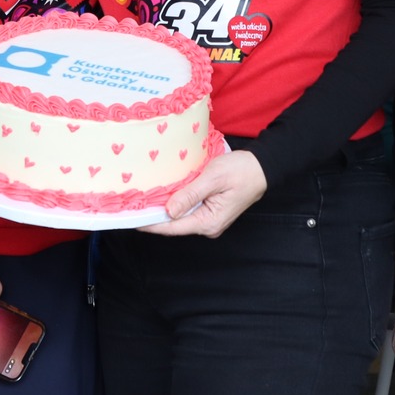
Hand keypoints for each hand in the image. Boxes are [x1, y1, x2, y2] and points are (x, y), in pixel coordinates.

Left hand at [139, 149, 267, 238]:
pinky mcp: (210, 211)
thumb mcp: (212, 179)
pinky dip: (175, 204)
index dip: (150, 224)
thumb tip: (169, 211)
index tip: (131, 219)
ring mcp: (210, 220)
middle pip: (174, 225)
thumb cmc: (240, 171)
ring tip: (143, 202)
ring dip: (163, 210)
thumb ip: (190, 195)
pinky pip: (188, 210)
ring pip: (180, 218)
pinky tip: (163, 196)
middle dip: (154, 217)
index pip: (172, 227)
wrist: (262, 167)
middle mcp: (208, 226)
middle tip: (132, 207)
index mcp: (208, 222)